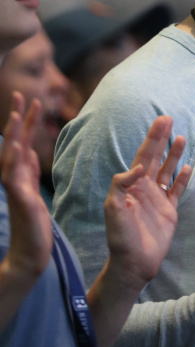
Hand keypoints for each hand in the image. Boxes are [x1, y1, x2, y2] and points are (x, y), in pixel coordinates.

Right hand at [0, 93, 52, 281]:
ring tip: (16, 114)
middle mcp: (14, 177)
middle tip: (21, 94)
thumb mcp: (32, 189)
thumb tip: (27, 149)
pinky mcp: (20, 200)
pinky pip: (14, 178)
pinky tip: (18, 147)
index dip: (25, 120)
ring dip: (13, 135)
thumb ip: (28, 169)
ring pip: (10, 156)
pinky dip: (14, 161)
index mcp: (20, 173)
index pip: (21, 141)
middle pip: (13, 142)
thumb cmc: (33, 222)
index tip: (30, 99)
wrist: (31, 252)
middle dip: (17, 119)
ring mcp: (14, 188)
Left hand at [103, 115, 191, 293]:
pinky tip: (187, 166)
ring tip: (181, 138)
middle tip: (168, 119)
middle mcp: (145, 187)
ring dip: (174, 154)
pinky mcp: (169, 211)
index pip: (143, 156)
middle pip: (155, 157)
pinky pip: (176, 190)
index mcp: (132, 185)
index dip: (152, 139)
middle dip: (161, 139)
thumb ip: (122, 184)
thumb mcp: (113, 208)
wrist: (134, 263)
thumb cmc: (120, 236)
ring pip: (167, 170)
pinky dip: (182, 178)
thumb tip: (140, 166)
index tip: (161, 123)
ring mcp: (157, 198)